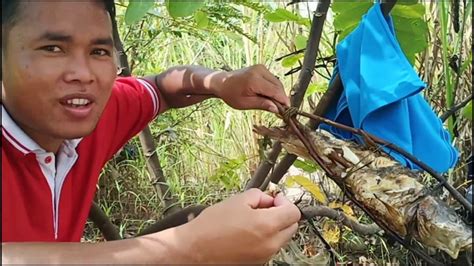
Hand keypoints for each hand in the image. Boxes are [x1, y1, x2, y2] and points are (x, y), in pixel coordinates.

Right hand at [178, 188, 300, 262]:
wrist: (194, 249)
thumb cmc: (212, 225)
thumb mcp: (237, 200)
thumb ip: (259, 196)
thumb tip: (269, 200)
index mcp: (267, 225)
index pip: (293, 213)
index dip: (285, 202)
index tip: (275, 199)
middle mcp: (270, 244)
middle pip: (291, 226)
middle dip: (282, 214)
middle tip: (265, 208)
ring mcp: (264, 256)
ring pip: (281, 238)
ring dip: (274, 227)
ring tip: (253, 221)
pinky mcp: (257, 263)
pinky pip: (270, 247)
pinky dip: (265, 238)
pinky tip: (248, 233)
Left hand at [213, 65, 289, 112]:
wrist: (222, 82)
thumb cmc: (231, 94)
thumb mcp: (245, 103)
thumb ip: (262, 104)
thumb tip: (277, 109)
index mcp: (254, 80)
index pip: (275, 91)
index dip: (283, 101)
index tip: (288, 110)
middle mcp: (259, 71)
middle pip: (278, 86)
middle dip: (281, 98)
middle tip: (282, 110)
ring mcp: (261, 67)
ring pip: (277, 82)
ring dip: (278, 93)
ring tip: (275, 104)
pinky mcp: (261, 68)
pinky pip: (272, 79)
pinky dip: (273, 88)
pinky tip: (269, 96)